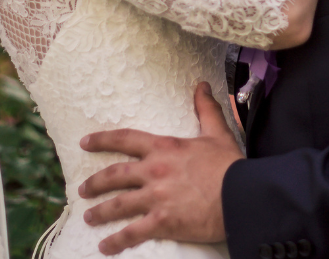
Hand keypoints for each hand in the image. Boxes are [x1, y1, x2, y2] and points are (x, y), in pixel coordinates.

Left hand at [77, 82, 243, 253]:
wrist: (245, 196)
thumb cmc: (232, 167)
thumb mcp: (217, 134)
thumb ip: (205, 110)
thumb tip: (201, 85)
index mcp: (163, 148)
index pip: (124, 140)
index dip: (101, 140)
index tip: (84, 143)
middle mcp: (154, 171)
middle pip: (114, 176)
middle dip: (95, 183)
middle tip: (82, 189)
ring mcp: (156, 197)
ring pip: (118, 205)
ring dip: (100, 212)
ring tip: (88, 217)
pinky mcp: (163, 222)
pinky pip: (133, 232)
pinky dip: (116, 241)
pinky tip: (105, 247)